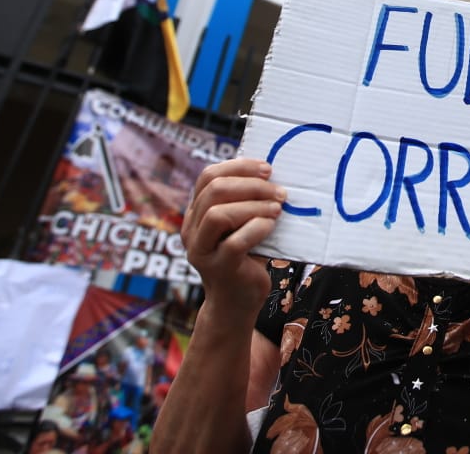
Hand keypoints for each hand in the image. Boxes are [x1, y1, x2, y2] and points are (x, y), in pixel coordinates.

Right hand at [182, 158, 287, 318]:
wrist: (237, 302)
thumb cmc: (246, 257)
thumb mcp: (241, 224)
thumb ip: (244, 202)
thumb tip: (271, 174)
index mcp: (196, 213)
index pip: (208, 177)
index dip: (238, 167)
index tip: (267, 169)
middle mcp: (191, 230)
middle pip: (214, 191)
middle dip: (251, 186)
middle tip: (278, 192)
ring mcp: (201, 251)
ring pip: (218, 214)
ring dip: (254, 206)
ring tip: (277, 209)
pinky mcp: (218, 268)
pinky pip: (234, 242)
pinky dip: (257, 228)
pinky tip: (271, 227)